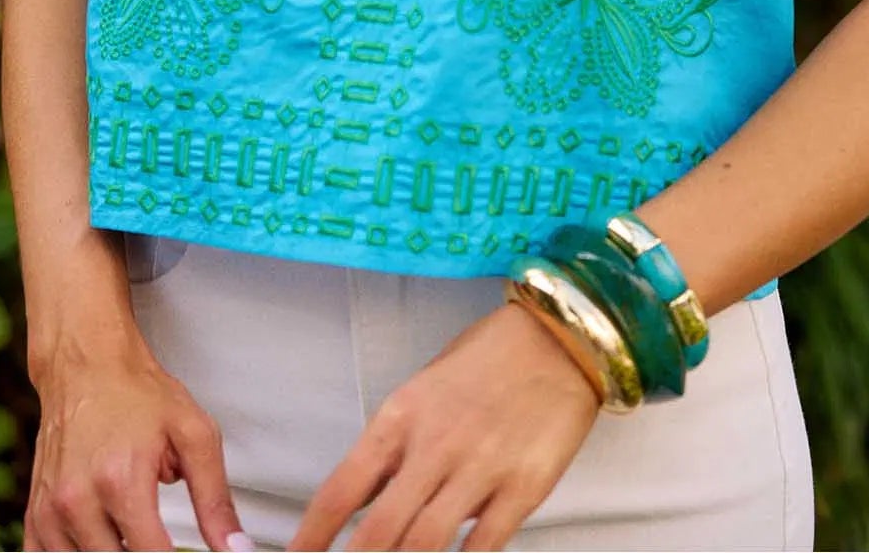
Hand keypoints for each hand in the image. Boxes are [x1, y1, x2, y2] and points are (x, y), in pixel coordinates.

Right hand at [24, 323, 250, 551]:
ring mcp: (51, 511)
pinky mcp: (36, 514)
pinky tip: (102, 537)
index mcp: (121, 481)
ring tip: (133, 530)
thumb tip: (234, 550)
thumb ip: (215, 499)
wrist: (86, 364)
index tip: (182, 550)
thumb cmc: (138, 394)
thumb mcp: (193, 434)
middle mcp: (78, 501)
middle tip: (158, 533)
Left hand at [285, 295, 601, 551]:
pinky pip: (484, 547)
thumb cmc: (484, 360)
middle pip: (379, 531)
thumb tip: (357, 503)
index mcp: (401, 416)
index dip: (311, 536)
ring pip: (425, 544)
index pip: (341, 489)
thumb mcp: (424, 391)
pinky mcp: (523, 489)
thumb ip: (393, 448)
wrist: (557, 337)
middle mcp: (434, 445)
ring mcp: (479, 469)